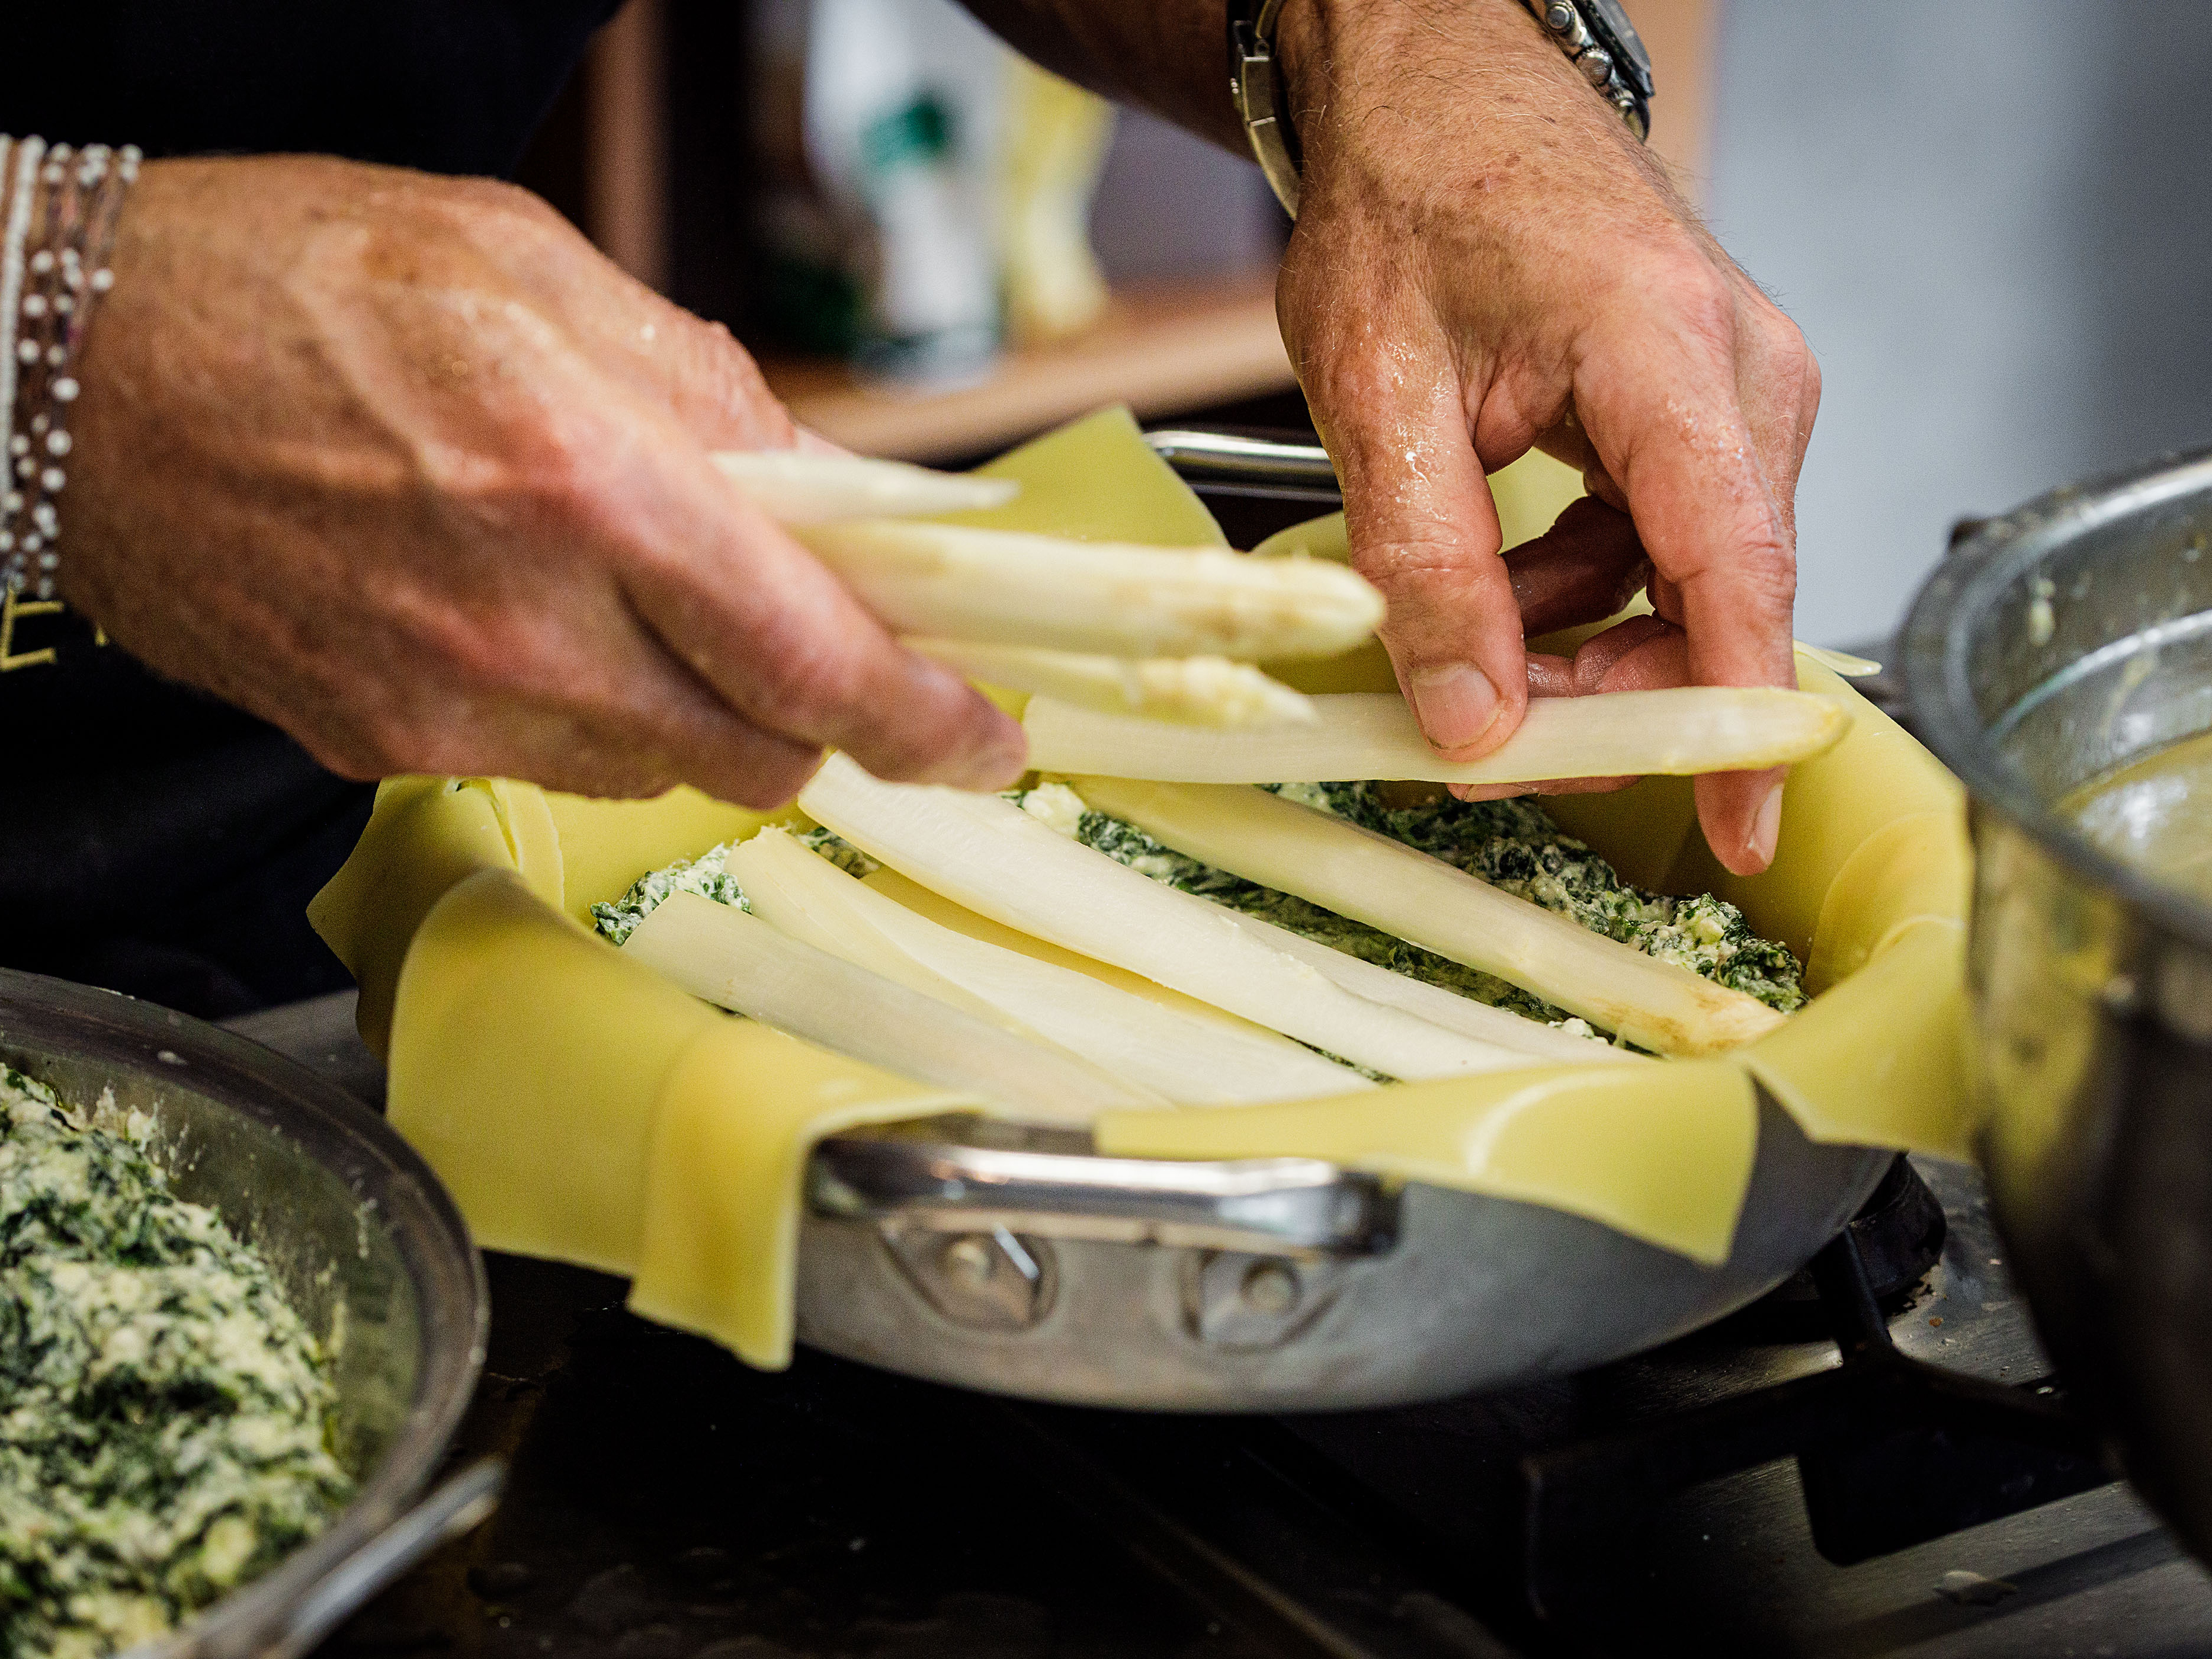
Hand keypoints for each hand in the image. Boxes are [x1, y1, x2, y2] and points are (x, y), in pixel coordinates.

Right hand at [64, 156, 1025, 806]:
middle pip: (758, 752)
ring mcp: (442, 704)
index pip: (819, 665)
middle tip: (813, 646)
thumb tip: (833, 504)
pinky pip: (545, 765)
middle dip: (812, 712)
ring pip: (657, 774)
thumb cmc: (299, 282)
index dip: (929, 724)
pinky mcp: (375, 744)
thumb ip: (719, 406)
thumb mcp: (548, 277)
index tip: (984, 741)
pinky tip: (536, 622)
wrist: (75, 357)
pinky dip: (586, 714)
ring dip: (698, 713)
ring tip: (645, 605)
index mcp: (592, 485)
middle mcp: (524, 625)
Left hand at [1273, 0, 1818, 874]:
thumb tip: (1469, 721)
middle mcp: (1741, 374)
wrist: (1432, 89)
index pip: (1737, 569)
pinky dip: (1583, 593)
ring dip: (1584, 647)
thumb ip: (1426, 569)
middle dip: (1612, 693)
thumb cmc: (1407, 197)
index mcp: (1669, 354)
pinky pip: (1664, 543)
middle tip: (1487, 739)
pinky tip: (1497, 588)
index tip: (1738, 829)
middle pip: (1716, 595)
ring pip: (1689, 582)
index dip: (1735, 715)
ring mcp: (1737, 390)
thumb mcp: (1378, 394)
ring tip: (1465, 647)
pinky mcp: (1705, 410)